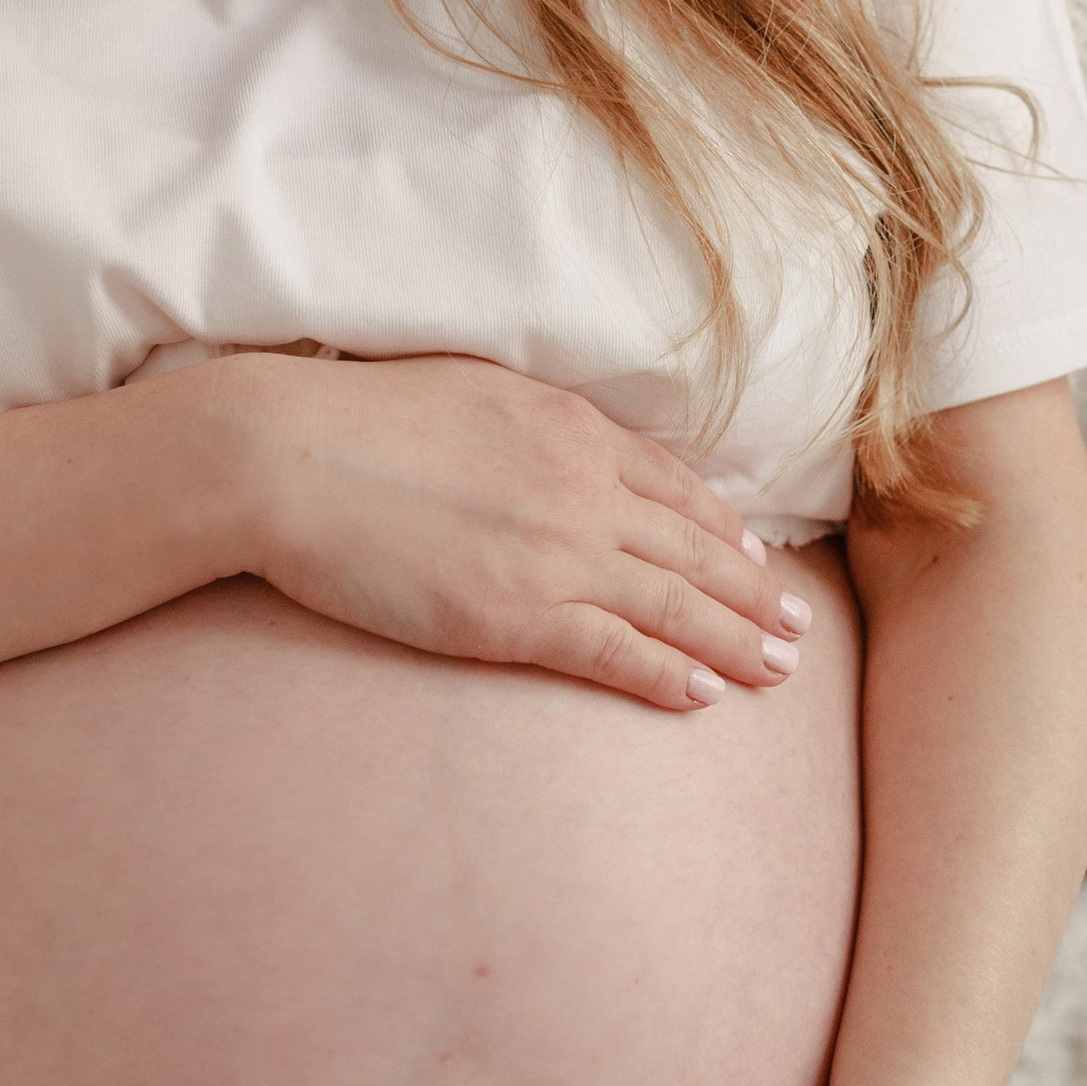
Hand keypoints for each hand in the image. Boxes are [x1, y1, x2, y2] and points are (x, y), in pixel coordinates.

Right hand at [212, 350, 811, 710]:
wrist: (288, 456)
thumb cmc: (355, 420)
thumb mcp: (468, 391)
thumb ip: (529, 421)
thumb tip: (554, 439)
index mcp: (569, 427)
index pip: (673, 485)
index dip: (723, 528)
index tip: (756, 558)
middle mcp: (581, 488)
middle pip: (692, 548)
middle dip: (753, 593)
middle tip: (798, 627)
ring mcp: (554, 553)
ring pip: (672, 604)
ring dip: (735, 639)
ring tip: (779, 669)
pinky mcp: (514, 614)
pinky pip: (614, 650)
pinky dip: (667, 674)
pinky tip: (704, 694)